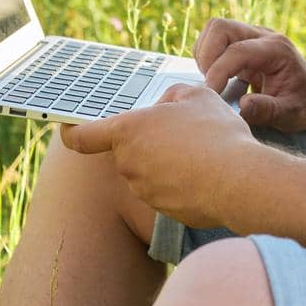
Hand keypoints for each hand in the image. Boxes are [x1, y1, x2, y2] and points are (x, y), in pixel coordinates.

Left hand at [59, 83, 264, 228]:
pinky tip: (205, 173)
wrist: (238, 180)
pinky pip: (166, 190)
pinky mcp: (163, 210)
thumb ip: (171, 96)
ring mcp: (144, 190)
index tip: (67, 128)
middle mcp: (128, 164)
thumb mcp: (196, 95)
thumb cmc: (215, 133)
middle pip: (128, 151)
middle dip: (148, 141)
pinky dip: (179, 182)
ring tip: (200, 152)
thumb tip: (165, 106)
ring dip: (165, 162)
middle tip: (180, 132)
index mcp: (128, 132)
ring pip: (148, 171)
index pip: (81, 137)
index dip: (70, 132)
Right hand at [193, 17, 305, 132]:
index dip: (218, 72)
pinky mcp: (242, 41)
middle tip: (211, 86)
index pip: (238, 51)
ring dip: (205, 56)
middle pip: (220, 27)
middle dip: (207, 56)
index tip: (211, 96)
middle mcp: (263, 35)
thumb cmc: (303, 104)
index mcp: (277, 49)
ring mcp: (251, 35)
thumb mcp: (292, 114)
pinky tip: (218, 79)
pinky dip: (207, 57)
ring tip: (215, 83)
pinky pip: (214, 39)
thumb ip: (268, 111)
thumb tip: (241, 106)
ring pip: (214, 30)